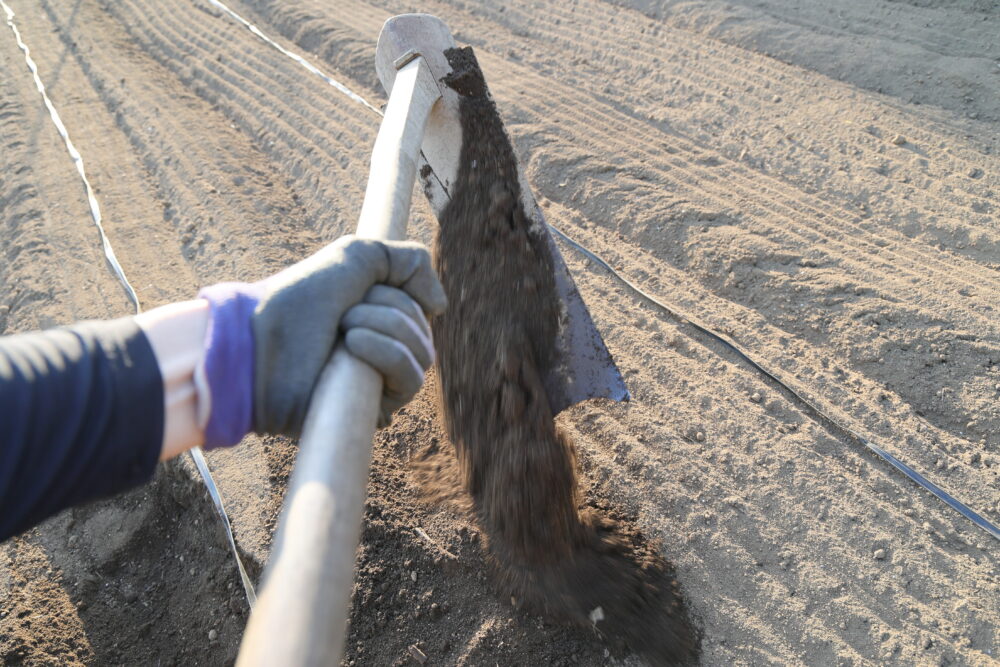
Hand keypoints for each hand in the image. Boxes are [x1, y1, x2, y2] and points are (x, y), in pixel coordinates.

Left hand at [252, 236, 445, 435]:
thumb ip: (409, 262)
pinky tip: (353, 345)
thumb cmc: (299, 299)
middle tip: (344, 311)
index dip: (398, 291)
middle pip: (423, 328)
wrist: (260, 340)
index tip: (360, 288)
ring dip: (385, 327)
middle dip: (387, 308)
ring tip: (344, 328)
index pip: (423, 307)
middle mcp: (383, 353)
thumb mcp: (358, 255)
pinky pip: (411, 379)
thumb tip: (440, 307)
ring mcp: (379, 383)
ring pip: (422, 353)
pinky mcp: (373, 410)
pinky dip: (387, 354)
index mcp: (379, 320)